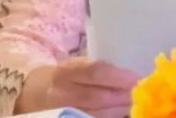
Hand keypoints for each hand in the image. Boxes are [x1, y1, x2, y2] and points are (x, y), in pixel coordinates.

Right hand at [17, 57, 140, 117]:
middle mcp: (63, 93)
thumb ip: (99, 68)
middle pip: (98, 97)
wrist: (34, 94)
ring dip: (119, 109)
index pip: (95, 72)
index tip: (136, 77)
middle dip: (123, 96)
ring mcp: (63, 112)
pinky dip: (109, 117)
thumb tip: (130, 74)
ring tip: (134, 102)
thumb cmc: (64, 74)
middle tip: (141, 92)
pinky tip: (120, 112)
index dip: (118, 76)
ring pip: (96, 114)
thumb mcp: (77, 63)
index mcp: (67, 71)